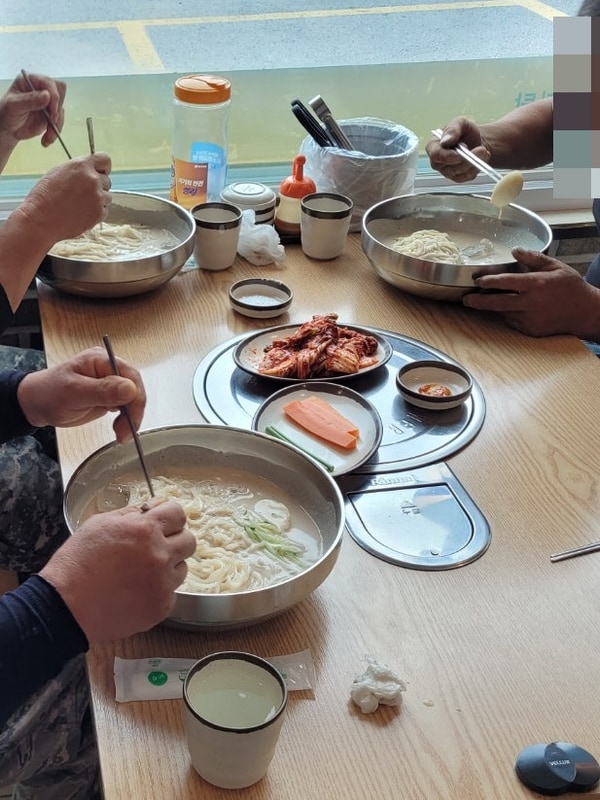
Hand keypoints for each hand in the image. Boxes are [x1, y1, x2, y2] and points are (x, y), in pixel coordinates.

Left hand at [0, 72, 65, 149]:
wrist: (8, 129)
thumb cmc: (6, 113)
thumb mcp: (14, 105)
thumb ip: (30, 100)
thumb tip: (47, 95)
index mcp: (31, 81)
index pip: (49, 82)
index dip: (54, 95)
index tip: (52, 110)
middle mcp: (41, 89)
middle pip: (60, 93)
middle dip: (57, 109)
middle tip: (51, 121)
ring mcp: (47, 102)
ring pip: (61, 110)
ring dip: (56, 124)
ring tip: (47, 136)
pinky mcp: (51, 115)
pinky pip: (59, 121)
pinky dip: (55, 131)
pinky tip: (46, 139)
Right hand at [16, 153, 111, 246]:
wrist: (41, 219)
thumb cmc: (44, 197)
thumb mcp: (59, 172)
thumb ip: (78, 170)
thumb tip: (90, 171)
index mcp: (81, 166)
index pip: (104, 159)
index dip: (103, 168)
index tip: (100, 173)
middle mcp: (92, 179)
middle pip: (107, 181)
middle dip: (98, 186)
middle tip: (83, 194)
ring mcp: (98, 197)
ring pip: (107, 197)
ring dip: (97, 200)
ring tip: (79, 205)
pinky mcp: (99, 213)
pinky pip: (104, 211)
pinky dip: (96, 212)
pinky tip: (80, 213)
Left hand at [17, 346, 145, 441]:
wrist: (36, 404)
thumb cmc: (49, 394)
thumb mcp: (74, 392)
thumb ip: (104, 390)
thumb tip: (131, 389)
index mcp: (101, 360)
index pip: (130, 376)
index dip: (135, 398)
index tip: (131, 418)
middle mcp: (109, 369)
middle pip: (135, 388)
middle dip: (134, 412)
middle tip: (126, 432)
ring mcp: (110, 382)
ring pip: (133, 400)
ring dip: (131, 418)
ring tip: (121, 434)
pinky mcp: (109, 396)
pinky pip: (126, 407)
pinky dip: (126, 419)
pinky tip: (119, 428)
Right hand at [40, 499, 196, 641]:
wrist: (65, 606)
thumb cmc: (76, 562)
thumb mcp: (99, 523)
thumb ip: (131, 513)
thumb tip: (152, 507)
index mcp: (145, 529)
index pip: (178, 513)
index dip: (170, 517)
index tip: (163, 523)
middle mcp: (160, 554)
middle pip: (189, 541)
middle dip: (175, 541)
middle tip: (155, 548)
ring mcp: (163, 583)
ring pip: (182, 569)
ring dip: (168, 567)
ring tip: (141, 573)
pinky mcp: (161, 606)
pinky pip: (170, 594)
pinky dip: (157, 592)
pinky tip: (136, 592)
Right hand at [426, 117, 490, 182]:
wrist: (476, 141)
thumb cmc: (465, 132)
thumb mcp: (460, 123)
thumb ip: (452, 129)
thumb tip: (445, 140)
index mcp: (433, 146)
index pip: (435, 155)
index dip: (447, 156)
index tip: (459, 154)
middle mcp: (438, 161)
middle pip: (449, 166)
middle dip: (466, 159)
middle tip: (480, 149)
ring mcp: (447, 171)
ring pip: (460, 172)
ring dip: (474, 162)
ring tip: (483, 151)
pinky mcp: (458, 177)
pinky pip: (467, 176)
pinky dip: (476, 168)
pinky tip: (482, 158)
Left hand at [462, 248, 599, 338]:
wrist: (585, 312)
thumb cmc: (571, 287)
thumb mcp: (555, 267)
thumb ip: (533, 258)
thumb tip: (515, 250)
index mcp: (536, 284)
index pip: (506, 282)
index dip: (489, 281)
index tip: (477, 281)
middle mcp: (531, 303)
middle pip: (497, 303)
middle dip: (478, 302)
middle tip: (466, 299)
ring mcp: (530, 319)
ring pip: (503, 313)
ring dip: (492, 307)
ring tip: (482, 301)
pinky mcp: (531, 330)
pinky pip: (512, 322)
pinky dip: (507, 315)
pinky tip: (506, 309)